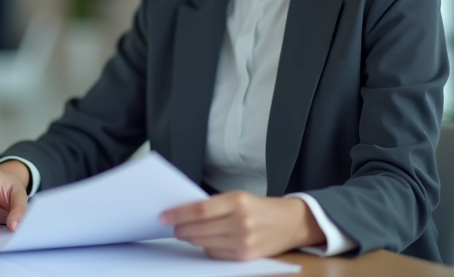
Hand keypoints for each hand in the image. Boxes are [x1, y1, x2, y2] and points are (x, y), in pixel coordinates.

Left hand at [160, 191, 324, 260]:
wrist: (290, 222)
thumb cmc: (260, 207)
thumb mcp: (238, 197)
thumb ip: (214, 205)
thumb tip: (184, 212)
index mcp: (237, 201)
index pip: (199, 210)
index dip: (178, 214)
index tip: (163, 216)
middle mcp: (240, 222)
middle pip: (199, 229)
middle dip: (180, 229)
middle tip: (171, 226)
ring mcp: (243, 241)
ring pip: (204, 243)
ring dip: (191, 239)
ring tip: (185, 233)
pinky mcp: (245, 256)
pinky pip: (215, 254)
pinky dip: (206, 248)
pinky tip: (205, 241)